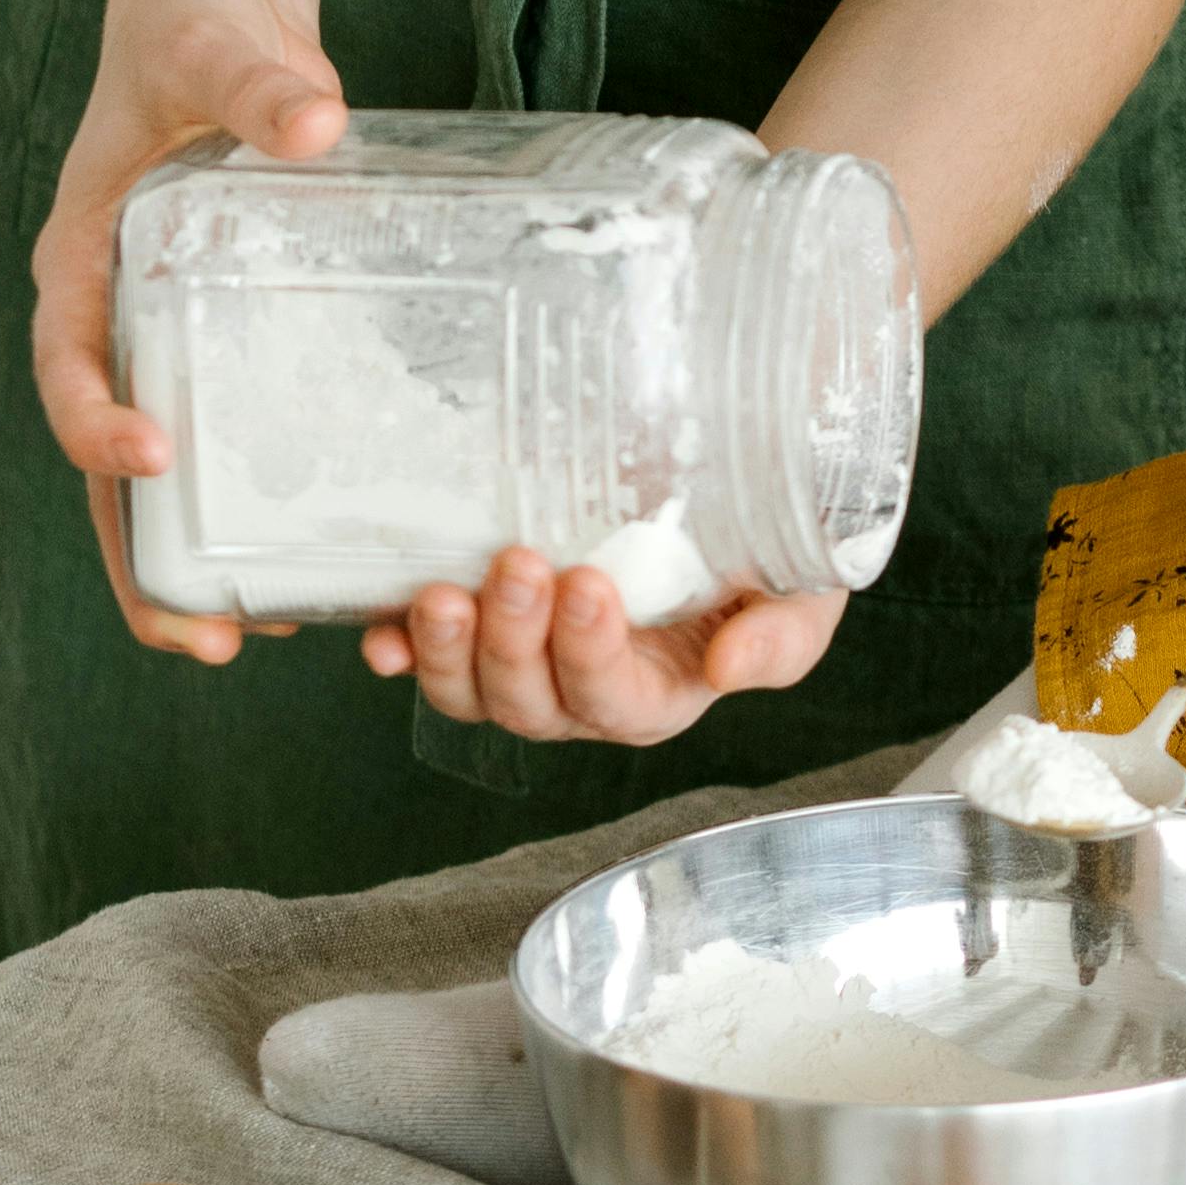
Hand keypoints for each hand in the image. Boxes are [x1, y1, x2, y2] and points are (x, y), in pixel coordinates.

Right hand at [34, 0, 346, 663]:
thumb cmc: (199, 15)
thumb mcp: (220, 38)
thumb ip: (259, 77)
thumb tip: (315, 119)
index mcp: (84, 257)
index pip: (69, 360)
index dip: (96, 423)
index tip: (153, 459)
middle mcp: (116, 314)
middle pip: (107, 464)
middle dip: (143, 561)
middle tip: (204, 643)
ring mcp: (173, 332)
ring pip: (168, 475)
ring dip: (200, 561)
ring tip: (270, 642)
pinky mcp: (237, 332)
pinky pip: (238, 432)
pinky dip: (265, 502)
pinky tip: (336, 553)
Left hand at [370, 555, 847, 744]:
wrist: (730, 480)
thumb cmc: (765, 546)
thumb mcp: (803, 588)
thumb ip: (780, 637)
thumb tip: (729, 668)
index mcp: (660, 692)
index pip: (617, 700)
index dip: (592, 656)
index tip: (589, 585)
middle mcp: (583, 691)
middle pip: (532, 704)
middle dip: (516, 641)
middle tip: (519, 564)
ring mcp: (523, 662)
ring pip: (471, 692)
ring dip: (449, 650)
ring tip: (442, 593)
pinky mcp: (479, 625)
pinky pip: (427, 658)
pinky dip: (400, 649)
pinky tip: (381, 631)